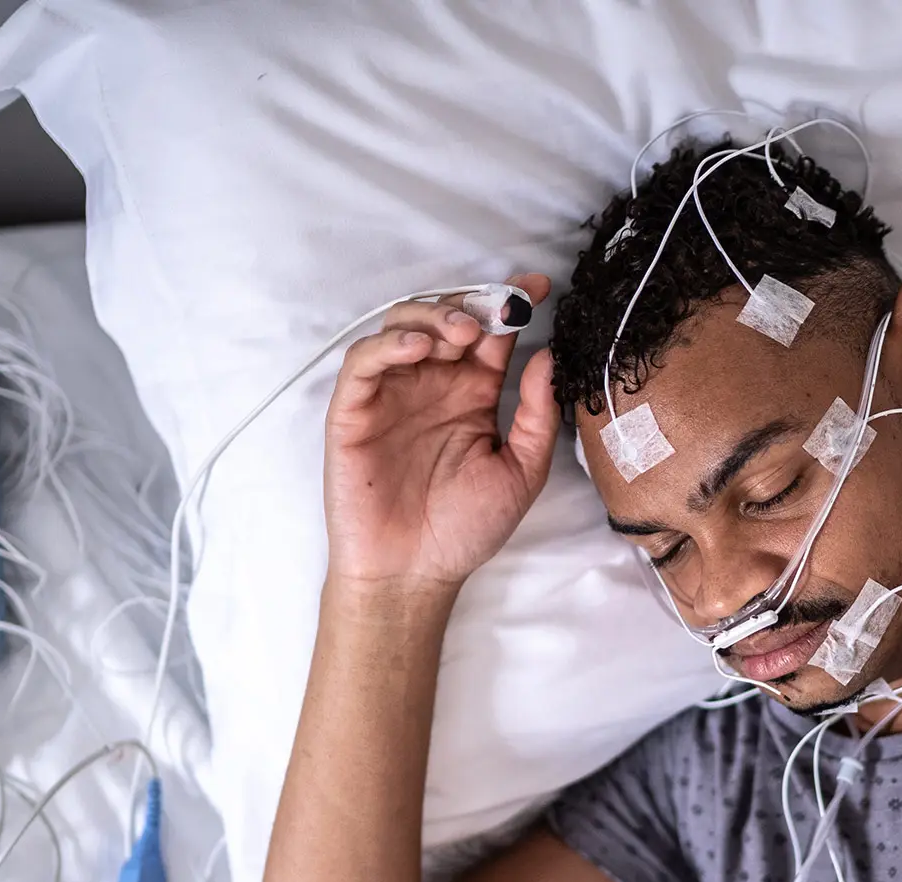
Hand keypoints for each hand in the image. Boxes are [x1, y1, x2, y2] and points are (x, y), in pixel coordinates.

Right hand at [324, 274, 560, 591]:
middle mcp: (433, 386)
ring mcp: (393, 394)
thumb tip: (547, 358)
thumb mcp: (521, 472)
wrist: (413, 574)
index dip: (512, 304)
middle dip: (472, 303)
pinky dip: (389, 344)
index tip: (538, 287)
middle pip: (446, 318)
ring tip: (460, 332)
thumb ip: (538, 417)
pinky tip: (418, 350)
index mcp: (473, 395)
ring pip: (403, 325)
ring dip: (432, 315)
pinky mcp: (355, 410)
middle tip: (495, 311)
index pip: (492, 336)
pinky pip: (365, 361)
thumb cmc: (464, 530)